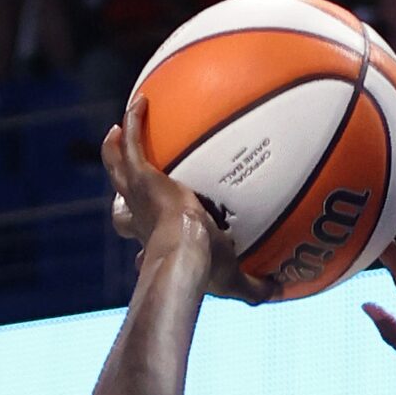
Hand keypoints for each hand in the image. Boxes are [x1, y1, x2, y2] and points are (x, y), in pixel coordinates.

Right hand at [104, 99, 270, 305]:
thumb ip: (255, 287)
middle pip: (121, 206)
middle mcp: (142, 219)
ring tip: (117, 130)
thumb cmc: (206, 270)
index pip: (144, 242)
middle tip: (126, 175)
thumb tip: (280, 292)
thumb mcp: (233, 279)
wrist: (187, 252)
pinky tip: (142, 101)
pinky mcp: (141, 176)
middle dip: (122, 192)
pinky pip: (133, 142)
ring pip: (116, 168)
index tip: (143, 248)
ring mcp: (137, 196)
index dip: (142, 245)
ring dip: (114, 150)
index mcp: (157, 242)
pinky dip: (134, 122)